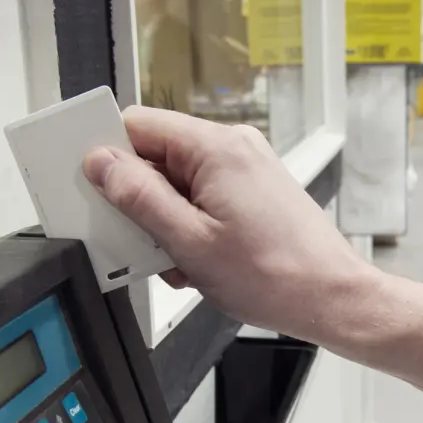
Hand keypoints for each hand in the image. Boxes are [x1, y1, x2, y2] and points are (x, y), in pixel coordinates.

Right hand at [83, 107, 376, 340]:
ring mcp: (246, 169)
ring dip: (166, 223)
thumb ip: (138, 198)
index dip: (108, 155)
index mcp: (216, 148)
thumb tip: (101, 163)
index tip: (92, 188)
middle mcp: (233, 148)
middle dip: (139, 201)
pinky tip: (198, 264)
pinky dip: (191, 229)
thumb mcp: (189, 242)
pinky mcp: (254, 192)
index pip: (137, 125)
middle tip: (140, 241)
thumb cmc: (276, 275)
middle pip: (157, 156)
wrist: (330, 297)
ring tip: (181, 262)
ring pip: (178, 183)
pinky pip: (203, 199)